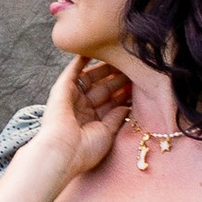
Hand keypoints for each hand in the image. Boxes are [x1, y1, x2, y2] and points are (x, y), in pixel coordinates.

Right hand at [29, 53, 133, 186]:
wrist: (62, 152)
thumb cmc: (85, 150)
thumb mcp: (107, 133)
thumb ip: (116, 117)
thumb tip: (127, 105)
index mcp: (93, 122)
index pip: (112, 103)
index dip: (125, 93)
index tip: (140, 83)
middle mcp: (82, 109)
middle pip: (103, 88)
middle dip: (117, 78)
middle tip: (132, 66)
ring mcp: (71, 99)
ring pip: (90, 79)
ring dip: (104, 68)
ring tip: (118, 55)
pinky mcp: (62, 90)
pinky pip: (72, 71)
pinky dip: (80, 60)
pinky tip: (91, 50)